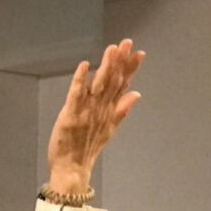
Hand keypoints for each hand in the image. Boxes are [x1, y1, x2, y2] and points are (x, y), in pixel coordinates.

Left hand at [46, 39, 143, 190]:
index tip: (139, 52)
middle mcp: (100, 109)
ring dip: (105, 67)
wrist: (72, 168)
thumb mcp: (108, 129)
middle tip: (127, 42)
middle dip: (120, 61)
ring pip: (98, 85)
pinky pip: (76, 95)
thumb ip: (122, 109)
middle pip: (112, 81)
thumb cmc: (87, 148)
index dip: (130, 68)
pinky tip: (85, 66)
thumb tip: (137, 93)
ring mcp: (86, 111)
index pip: (122, 85)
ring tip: (112, 49)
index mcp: (109, 110)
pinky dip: (80, 80)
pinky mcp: (71, 115)